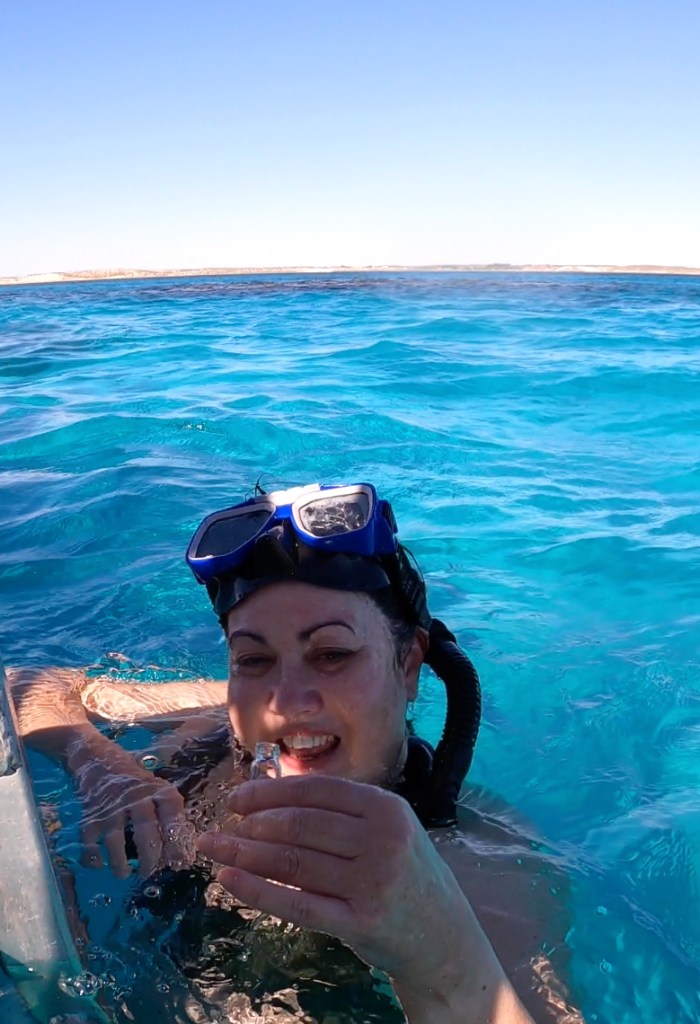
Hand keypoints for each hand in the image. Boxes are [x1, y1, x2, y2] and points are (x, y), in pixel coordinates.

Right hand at [68, 736, 190, 878]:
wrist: (96, 756)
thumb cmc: (132, 779)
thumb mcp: (154, 787)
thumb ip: (166, 812)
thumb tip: (183, 847)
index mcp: (156, 790)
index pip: (171, 814)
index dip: (177, 839)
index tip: (181, 862)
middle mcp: (135, 796)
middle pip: (145, 830)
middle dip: (149, 856)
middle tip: (149, 872)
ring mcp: (110, 805)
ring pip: (115, 838)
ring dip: (120, 862)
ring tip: (124, 874)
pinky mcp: (89, 812)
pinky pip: (90, 839)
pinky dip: (92, 856)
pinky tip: (98, 865)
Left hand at [197, 775, 473, 981]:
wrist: (445, 936)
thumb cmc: (405, 875)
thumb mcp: (388, 830)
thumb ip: (341, 813)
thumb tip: (269, 799)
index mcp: (386, 808)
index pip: (316, 790)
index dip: (271, 792)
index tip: (237, 799)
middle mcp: (383, 839)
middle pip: (300, 825)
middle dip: (252, 823)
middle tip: (222, 828)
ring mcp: (374, 882)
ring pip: (293, 862)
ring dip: (245, 853)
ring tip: (214, 849)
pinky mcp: (361, 923)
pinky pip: (298, 904)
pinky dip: (257, 890)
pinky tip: (230, 879)